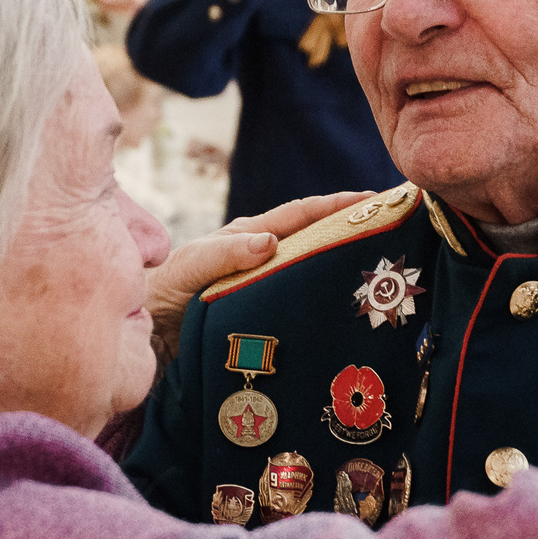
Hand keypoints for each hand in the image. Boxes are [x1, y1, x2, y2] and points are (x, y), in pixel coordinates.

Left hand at [144, 190, 373, 361]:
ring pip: (311, 274)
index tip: (377, 198)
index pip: (302, 214)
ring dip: (342, 272)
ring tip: (383, 277)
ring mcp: (264, 289)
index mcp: (248, 238)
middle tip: (396, 234)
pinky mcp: (264, 318)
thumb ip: (225, 254)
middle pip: (315, 241)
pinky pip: (301, 306)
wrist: (141, 340)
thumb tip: (272, 240)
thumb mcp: (190, 269)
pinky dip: (324, 306)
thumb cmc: (160, 295)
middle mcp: (261, 260)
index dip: (339, 204)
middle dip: (353, 234)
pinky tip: (345, 320)